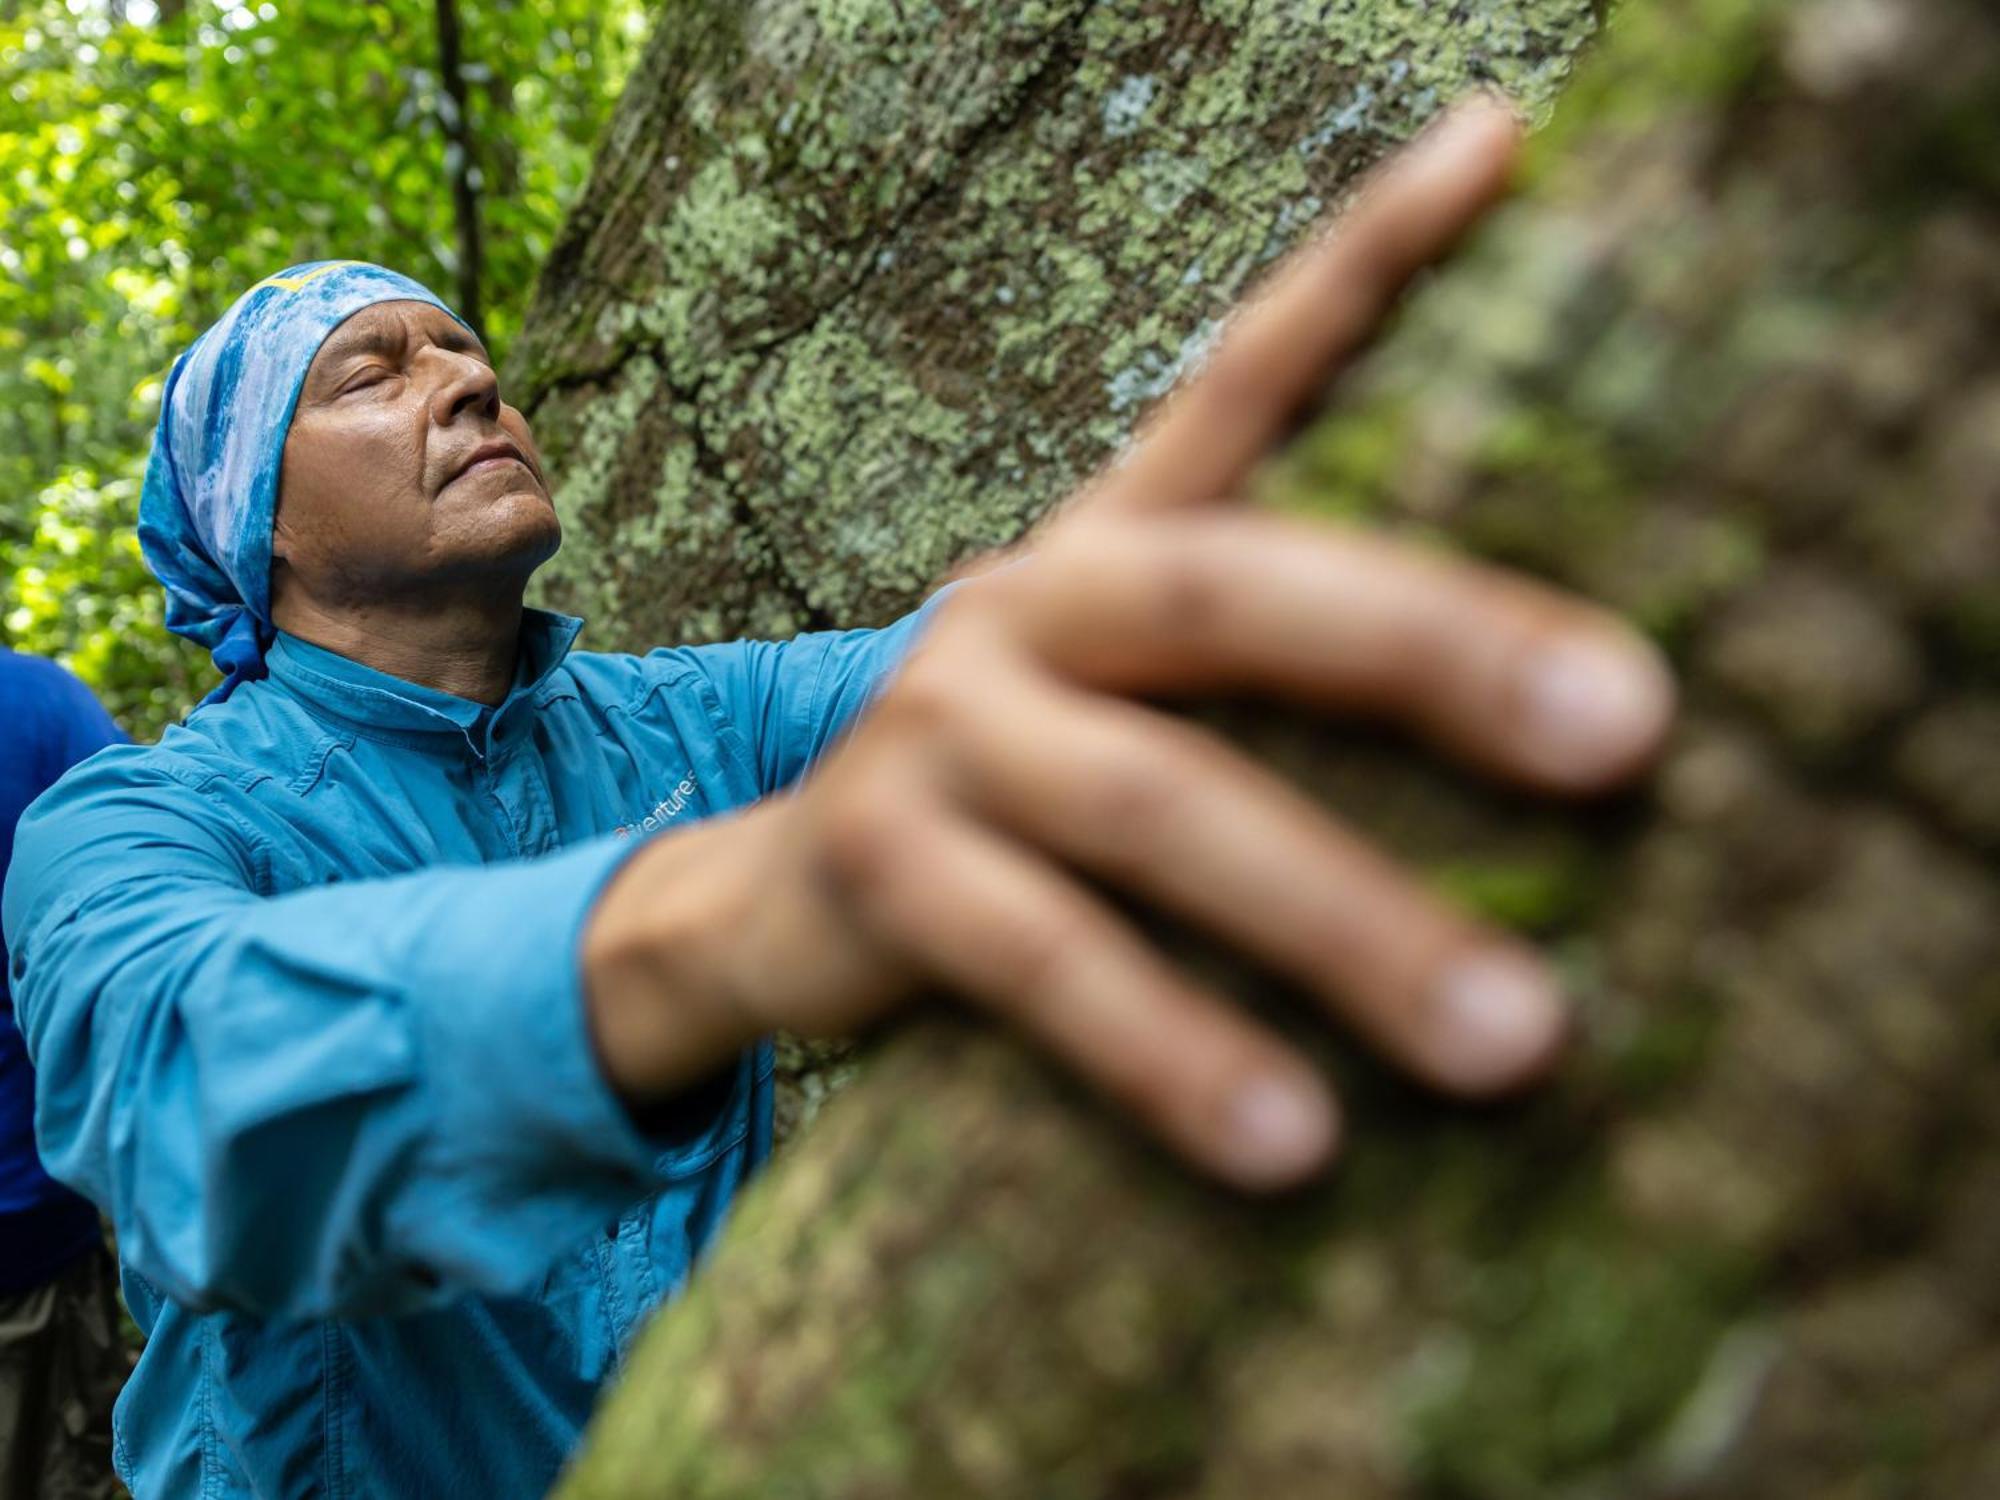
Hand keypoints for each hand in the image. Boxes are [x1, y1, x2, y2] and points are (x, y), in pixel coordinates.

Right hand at [582, 99, 1673, 1189]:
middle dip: (1434, 647)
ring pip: (1160, 808)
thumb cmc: (1017, 803)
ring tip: (1515, 1038)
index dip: (1364, 256)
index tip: (1503, 136)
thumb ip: (1270, 678)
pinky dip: (1172, 1051)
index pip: (1241, 374)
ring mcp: (943, 735)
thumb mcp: (1126, 704)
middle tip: (1628, 730)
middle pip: (1238, 590)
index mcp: (1105, 552)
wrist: (768, 903)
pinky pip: (1046, 967)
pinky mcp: (886, 875)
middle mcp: (1025, 609)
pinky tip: (1292, 1143)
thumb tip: (1539, 705)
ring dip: (1343, 919)